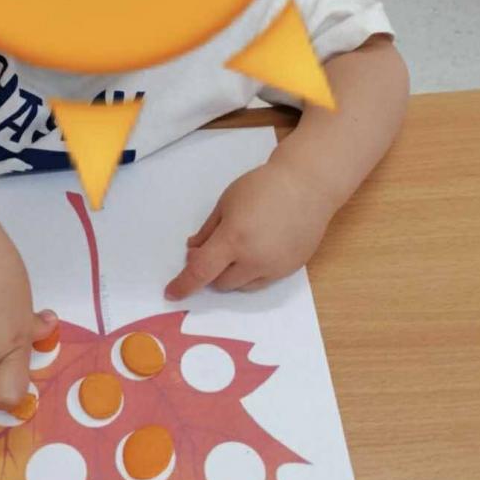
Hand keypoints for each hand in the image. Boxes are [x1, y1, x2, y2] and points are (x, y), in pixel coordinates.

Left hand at [164, 159, 337, 300]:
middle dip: (210, 270)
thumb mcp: (226, 203)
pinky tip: (257, 249)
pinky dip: (252, 272)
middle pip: (220, 282)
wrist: (307, 186)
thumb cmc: (263, 187)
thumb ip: (207, 231)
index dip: (184, 284)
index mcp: (234, 239)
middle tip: (211, 248)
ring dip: (231, 274)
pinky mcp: (290, 270)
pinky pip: (263, 281)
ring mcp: (275, 268)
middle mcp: (254, 260)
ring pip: (242, 286)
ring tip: (239, 246)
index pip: (201, 271)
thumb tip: (193, 252)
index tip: (171, 293)